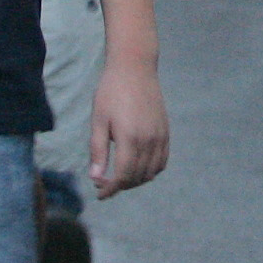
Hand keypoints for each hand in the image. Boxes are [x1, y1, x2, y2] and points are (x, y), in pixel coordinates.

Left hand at [90, 57, 169, 197]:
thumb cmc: (111, 92)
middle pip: (137, 177)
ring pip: (151, 172)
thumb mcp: (98, 120)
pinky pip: (162, 161)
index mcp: (130, 138)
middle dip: (121, 186)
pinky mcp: (166, 131)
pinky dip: (151, 170)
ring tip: (120, 176)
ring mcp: (160, 136)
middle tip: (104, 183)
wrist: (135, 68)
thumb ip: (98, 150)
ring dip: (136, 180)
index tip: (100, 194)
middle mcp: (149, 140)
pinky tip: (138, 167)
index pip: (123, 176)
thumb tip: (96, 178)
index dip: (111, 189)